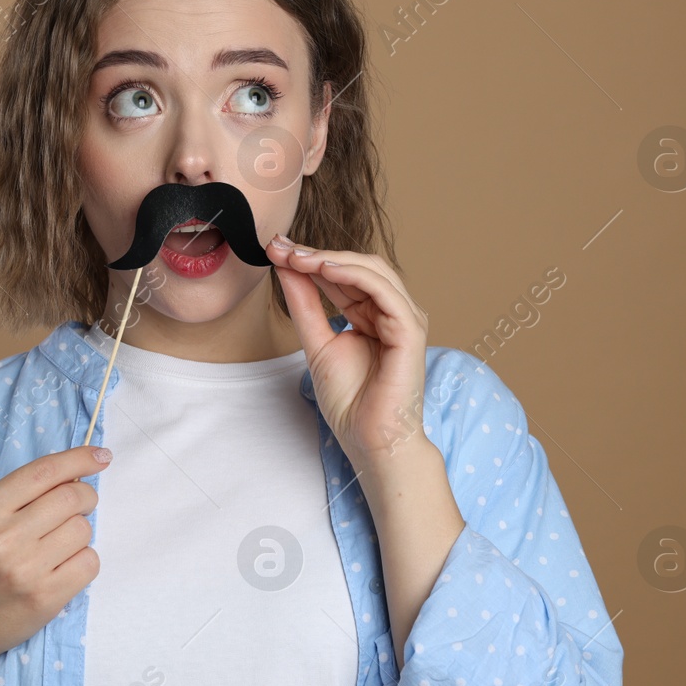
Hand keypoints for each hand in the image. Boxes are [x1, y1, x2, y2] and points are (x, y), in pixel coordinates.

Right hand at [0, 445, 108, 669]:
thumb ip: (19, 498)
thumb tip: (76, 475)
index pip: (44, 471)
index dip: (80, 458)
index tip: (101, 456)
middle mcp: (2, 537)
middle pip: (72, 497)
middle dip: (86, 498)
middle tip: (79, 508)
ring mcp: (24, 569)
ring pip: (83, 530)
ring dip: (80, 534)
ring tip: (56, 548)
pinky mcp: (45, 597)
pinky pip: (89, 562)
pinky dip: (83, 562)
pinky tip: (61, 570)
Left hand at [266, 232, 430, 467]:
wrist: (370, 439)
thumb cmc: (351, 402)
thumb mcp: (317, 343)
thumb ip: (305, 305)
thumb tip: (285, 267)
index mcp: (372, 315)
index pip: (343, 276)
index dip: (309, 260)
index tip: (275, 248)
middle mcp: (391, 312)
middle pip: (358, 267)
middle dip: (317, 254)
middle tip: (281, 247)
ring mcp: (404, 319)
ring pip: (372, 271)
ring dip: (332, 259)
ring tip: (297, 256)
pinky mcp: (410, 329)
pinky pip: (383, 291)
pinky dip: (354, 275)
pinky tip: (325, 270)